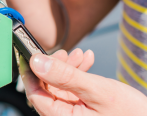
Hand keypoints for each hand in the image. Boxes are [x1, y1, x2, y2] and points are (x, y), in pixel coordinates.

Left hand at [20, 48, 146, 115]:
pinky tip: (87, 62)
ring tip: (81, 55)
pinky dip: (77, 74)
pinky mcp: (80, 109)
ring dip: (68, 68)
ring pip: (59, 86)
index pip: (35, 94)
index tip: (31, 53)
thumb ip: (64, 76)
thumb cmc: (131, 115)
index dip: (31, 72)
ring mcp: (72, 114)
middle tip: (67, 53)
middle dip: (55, 66)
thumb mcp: (96, 91)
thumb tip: (37, 63)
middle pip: (46, 88)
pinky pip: (71, 89)